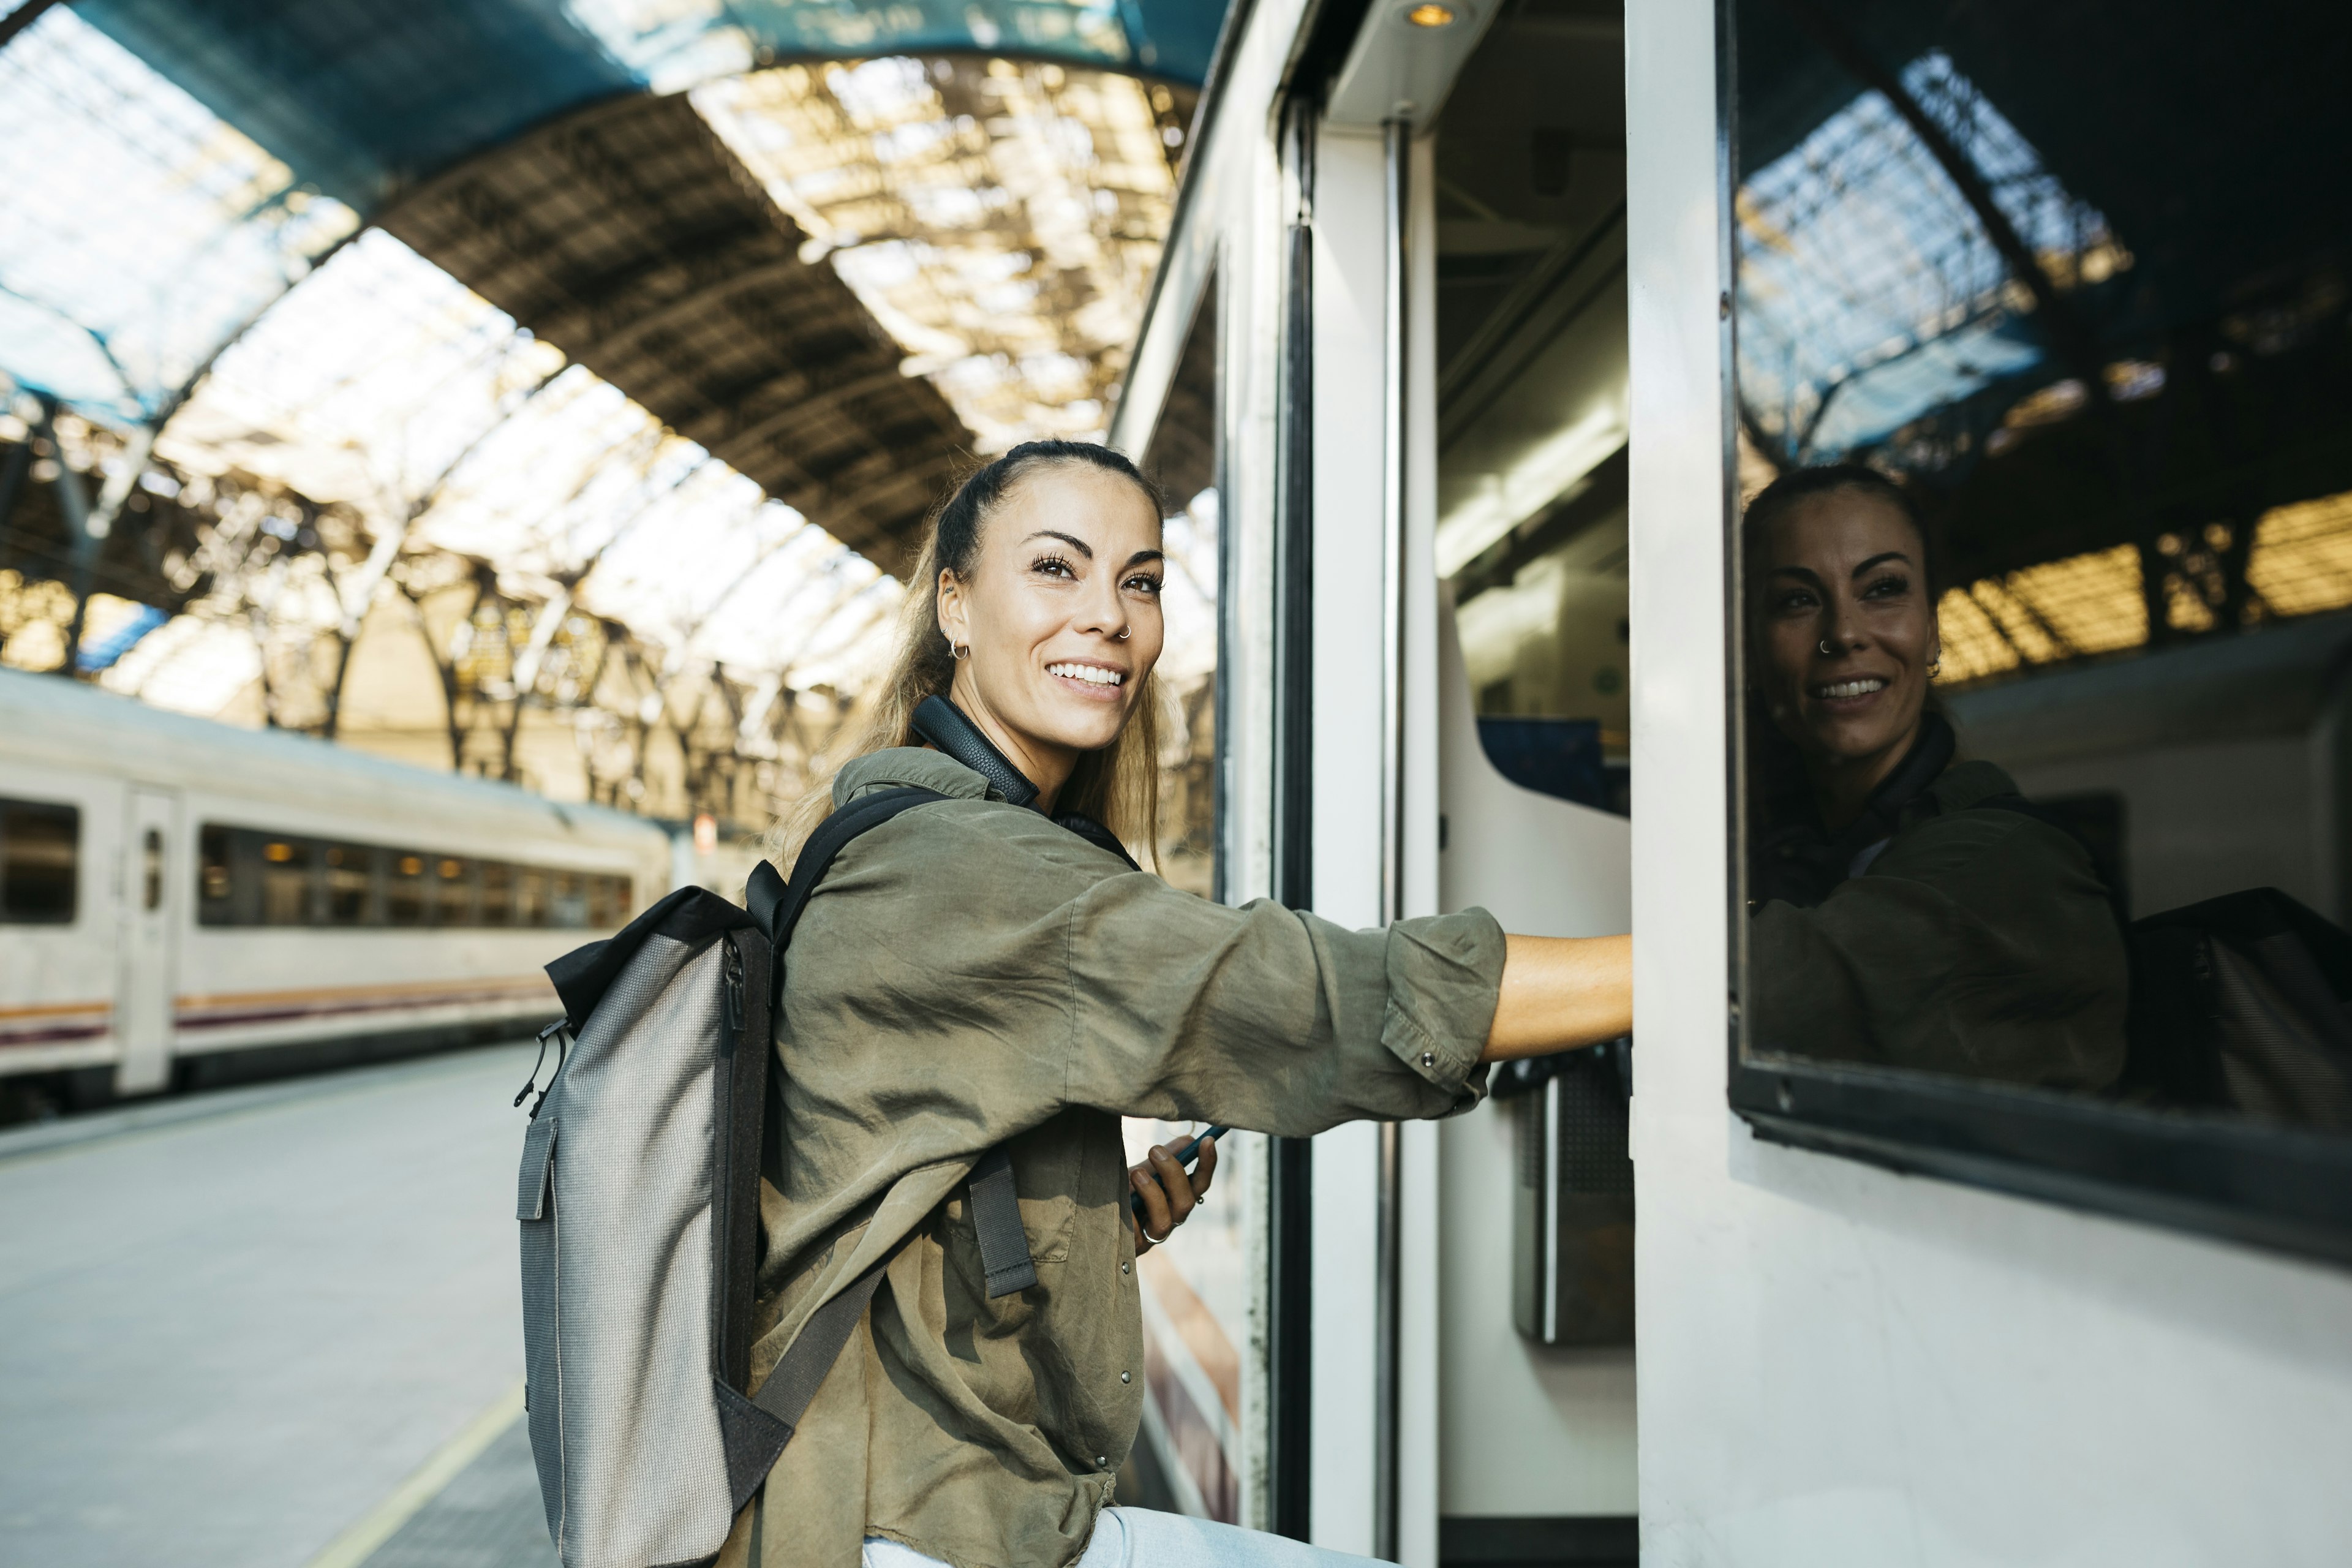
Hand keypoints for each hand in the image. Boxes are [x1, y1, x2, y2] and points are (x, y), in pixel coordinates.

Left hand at [1128, 1135, 1216, 1254]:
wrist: (1095, 1211)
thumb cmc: (1124, 1188)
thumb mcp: (1145, 1169)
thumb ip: (1167, 1156)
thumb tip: (1189, 1140)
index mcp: (1176, 1199)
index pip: (1200, 1184)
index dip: (1207, 1164)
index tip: (1207, 1140)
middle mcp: (1169, 1219)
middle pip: (1186, 1202)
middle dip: (1174, 1174)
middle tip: (1155, 1150)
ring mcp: (1151, 1236)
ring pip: (1164, 1221)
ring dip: (1152, 1193)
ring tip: (1136, 1173)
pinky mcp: (1132, 1247)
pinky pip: (1134, 1232)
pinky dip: (1128, 1212)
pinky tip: (1118, 1196)